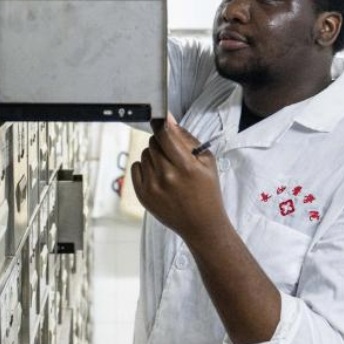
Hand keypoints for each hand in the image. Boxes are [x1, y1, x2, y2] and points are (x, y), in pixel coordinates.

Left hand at [130, 118, 227, 241]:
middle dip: (162, 143)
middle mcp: (166, 176)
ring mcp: (152, 187)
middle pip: (153, 143)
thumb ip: (187, 139)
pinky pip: (136, 167)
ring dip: (154, 156)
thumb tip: (168, 119)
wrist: (202, 224)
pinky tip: (158, 175)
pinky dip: (145, 167)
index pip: (164, 134)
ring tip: (168, 168)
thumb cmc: (207, 191)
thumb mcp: (207, 162)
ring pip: (144, 154)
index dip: (161, 123)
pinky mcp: (143, 195)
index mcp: (186, 166)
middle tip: (173, 154)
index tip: (160, 118)